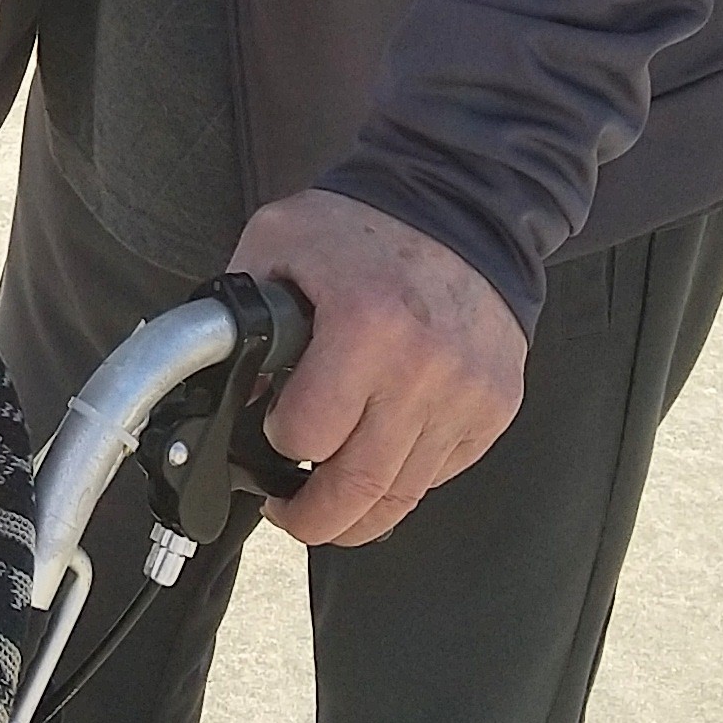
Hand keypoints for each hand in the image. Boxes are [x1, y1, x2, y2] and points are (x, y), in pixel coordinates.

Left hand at [227, 188, 529, 547]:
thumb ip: (240, 314)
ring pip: (403, 494)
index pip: (306, 435)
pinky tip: (379, 452)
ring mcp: (467, 394)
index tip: (268, 428)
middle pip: (360, 489)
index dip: (274, 439)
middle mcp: (425, 369)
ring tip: (328, 497)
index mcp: (367, 326)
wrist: (462, 203)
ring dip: (358, 510)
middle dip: (312, 519)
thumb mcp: (277, 242)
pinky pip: (441, 473)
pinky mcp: (494, 406)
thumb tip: (228, 388)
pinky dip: (405, 477)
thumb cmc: (366, 224)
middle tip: (288, 512)